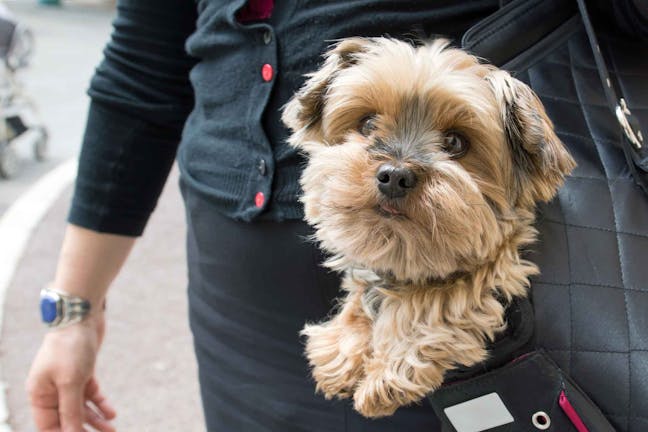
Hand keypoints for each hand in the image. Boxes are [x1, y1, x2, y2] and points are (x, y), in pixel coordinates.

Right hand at [26, 313, 115, 431]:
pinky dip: (100, 404)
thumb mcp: (70, 382)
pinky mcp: (82, 372)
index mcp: (39, 394)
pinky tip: (112, 414)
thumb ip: (70, 410)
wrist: (82, 316)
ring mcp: (67, 381)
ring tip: (112, 430)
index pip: (48, 426)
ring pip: (81, 408)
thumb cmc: (70, 347)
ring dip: (95, 420)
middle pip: (66, 419)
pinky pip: (90, 394)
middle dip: (82, 430)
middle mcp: (51, 390)